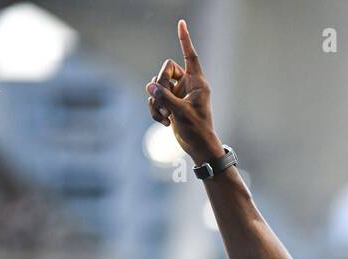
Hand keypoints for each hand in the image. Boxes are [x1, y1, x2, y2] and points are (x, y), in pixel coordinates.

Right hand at [146, 19, 221, 163]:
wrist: (198, 147)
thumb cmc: (197, 129)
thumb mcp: (181, 113)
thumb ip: (165, 97)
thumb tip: (149, 85)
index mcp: (197, 82)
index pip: (190, 56)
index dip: (185, 40)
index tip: (181, 23)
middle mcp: (187, 84)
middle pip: (165, 70)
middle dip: (160, 84)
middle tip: (163, 101)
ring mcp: (177, 93)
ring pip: (157, 85)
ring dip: (156, 101)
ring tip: (164, 116)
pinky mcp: (170, 102)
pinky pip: (155, 98)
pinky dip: (155, 109)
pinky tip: (163, 122)